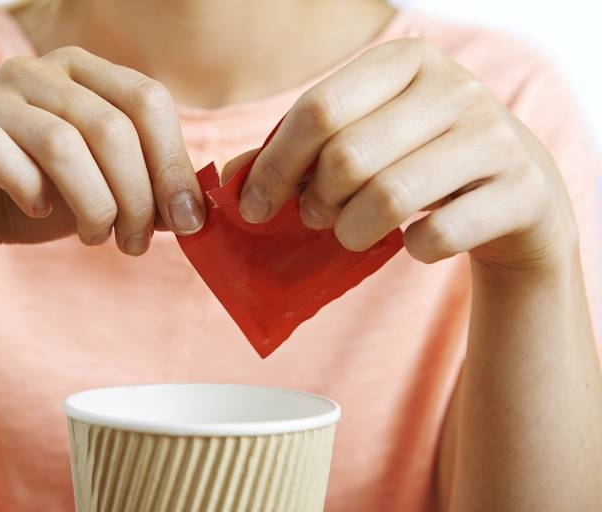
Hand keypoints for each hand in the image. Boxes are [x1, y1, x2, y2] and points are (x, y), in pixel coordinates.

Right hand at [0, 46, 204, 268]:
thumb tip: (194, 210)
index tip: (187, 221)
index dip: (174, 164)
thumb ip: (147, 191)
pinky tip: (40, 212)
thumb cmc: (40, 198)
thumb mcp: (105, 193)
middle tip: (136, 244)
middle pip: (112, 127)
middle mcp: (38, 71)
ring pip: (62, 142)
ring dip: (93, 204)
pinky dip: (30, 190)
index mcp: (85, 74)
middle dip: (136, 196)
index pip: (148, 101)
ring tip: (98, 238)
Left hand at [239, 38, 576, 271]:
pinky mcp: (521, 191)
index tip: (253, 206)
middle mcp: (455, 87)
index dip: (274, 165)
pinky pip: (437, 235)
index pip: (318, 110)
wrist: (516, 192)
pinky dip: (413, 249)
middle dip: (314, 202)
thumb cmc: (419, 162)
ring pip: (388, 198)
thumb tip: (230, 182)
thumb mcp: (363, 142)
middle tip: (312, 218)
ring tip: (350, 234)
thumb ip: (297, 154)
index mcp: (406, 62)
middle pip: (347, 157)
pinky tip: (413, 242)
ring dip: (352, 231)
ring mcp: (494, 136)